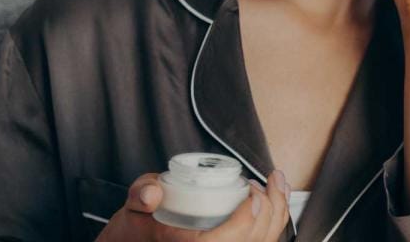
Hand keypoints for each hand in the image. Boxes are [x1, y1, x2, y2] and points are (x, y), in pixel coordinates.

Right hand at [97, 169, 291, 241]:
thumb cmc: (136, 228)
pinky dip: (275, 222)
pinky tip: (278, 198)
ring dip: (277, 214)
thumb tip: (152, 193)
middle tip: (264, 182)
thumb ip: (140, 195)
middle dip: (269, 211)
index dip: (244, 223)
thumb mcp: (131, 209)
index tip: (251, 195)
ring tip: (277, 184)